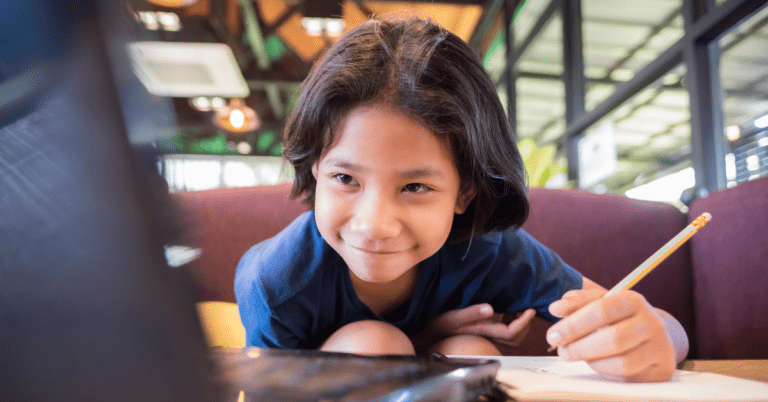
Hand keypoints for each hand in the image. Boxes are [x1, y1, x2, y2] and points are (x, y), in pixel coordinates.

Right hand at [412, 304, 535, 351]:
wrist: (427, 334)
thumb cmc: (438, 326)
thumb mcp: (452, 317)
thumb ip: (471, 313)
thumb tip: (491, 308)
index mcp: (483, 331)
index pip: (511, 332)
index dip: (523, 322)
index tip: (530, 308)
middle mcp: (487, 334)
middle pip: (516, 338)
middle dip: (525, 325)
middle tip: (528, 308)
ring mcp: (485, 332)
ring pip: (510, 335)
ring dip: (519, 323)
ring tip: (519, 307)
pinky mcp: (482, 328)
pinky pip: (503, 328)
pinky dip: (510, 320)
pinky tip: (507, 308)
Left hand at [547, 289, 675, 381]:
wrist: (653, 335)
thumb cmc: (618, 318)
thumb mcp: (599, 304)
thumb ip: (576, 303)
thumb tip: (556, 309)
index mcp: (633, 300)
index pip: (601, 311)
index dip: (573, 325)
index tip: (553, 335)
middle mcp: (651, 322)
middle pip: (613, 339)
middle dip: (580, 347)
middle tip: (562, 350)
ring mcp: (660, 347)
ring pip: (621, 362)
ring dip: (592, 361)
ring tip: (578, 355)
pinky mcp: (662, 369)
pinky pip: (629, 376)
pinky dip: (607, 372)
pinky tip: (597, 363)